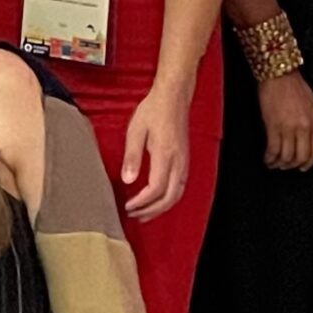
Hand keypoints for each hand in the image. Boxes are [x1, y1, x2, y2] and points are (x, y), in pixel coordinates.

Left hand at [119, 86, 190, 219]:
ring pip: (177, 194)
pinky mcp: (184, 161)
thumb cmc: (153, 111)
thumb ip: (132, 156)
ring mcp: (184, 162)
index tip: (128, 206)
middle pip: (169, 197)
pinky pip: (180, 187)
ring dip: (160, 208)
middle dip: (151, 211)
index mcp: (165, 154)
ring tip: (144, 213)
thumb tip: (128, 180)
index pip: (156, 188)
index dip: (142, 202)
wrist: (173, 98)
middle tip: (134, 215)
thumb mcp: (136, 130)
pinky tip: (157, 200)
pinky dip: (168, 199)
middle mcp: (178, 162)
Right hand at [258, 72, 312, 170]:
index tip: (303, 167)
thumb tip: (305, 139)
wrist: (279, 73)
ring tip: (274, 164)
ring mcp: (289, 127)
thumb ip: (311, 122)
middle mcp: (304, 126)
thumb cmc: (294, 84)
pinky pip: (273, 149)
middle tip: (285, 167)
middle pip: (301, 156)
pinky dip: (269, 157)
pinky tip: (267, 158)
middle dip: (292, 165)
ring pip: (286, 156)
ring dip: (279, 164)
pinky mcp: (273, 125)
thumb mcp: (311, 104)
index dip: (309, 163)